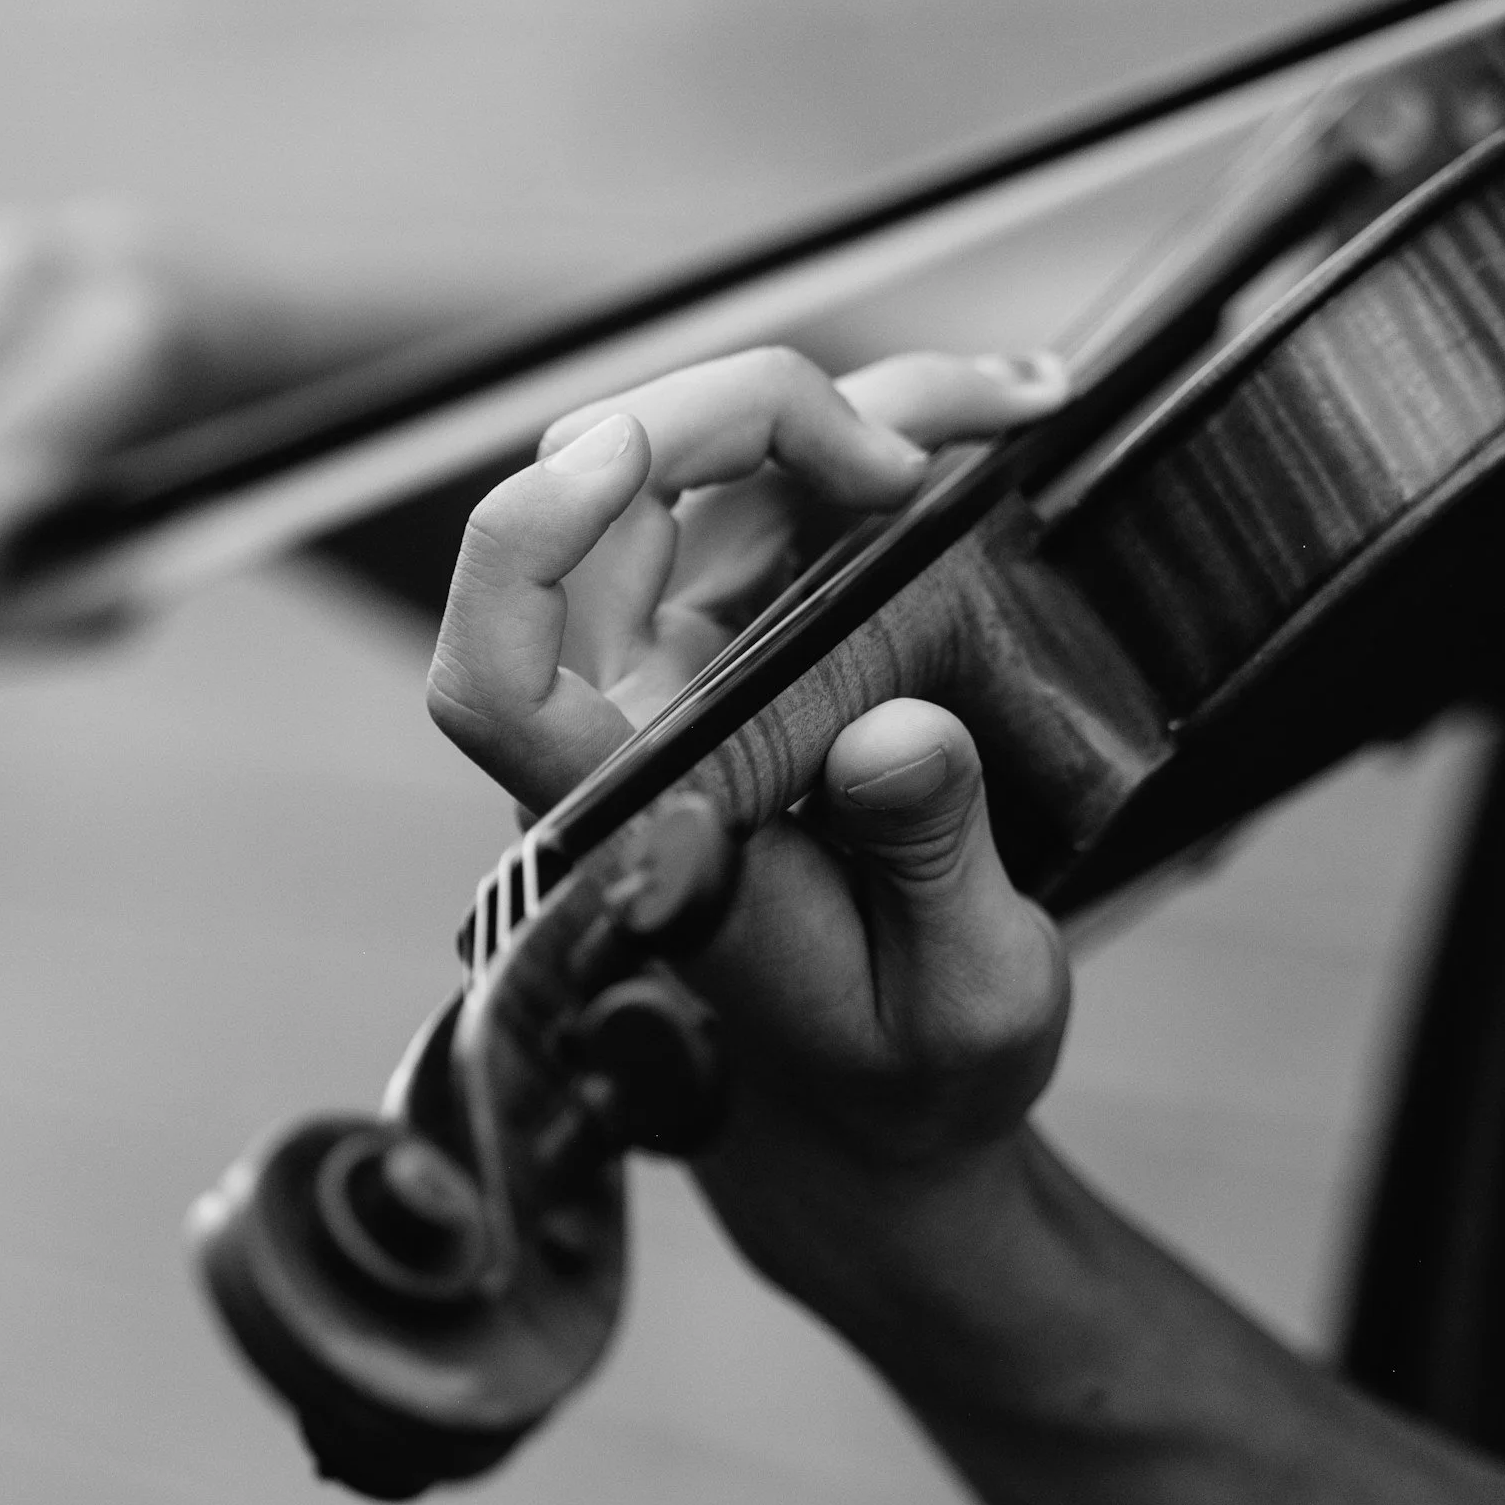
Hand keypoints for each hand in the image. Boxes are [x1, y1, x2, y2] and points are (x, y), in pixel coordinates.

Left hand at [425, 345, 1073, 1299]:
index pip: (496, 683)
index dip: (518, 552)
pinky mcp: (750, 648)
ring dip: (839, 413)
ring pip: (698, 482)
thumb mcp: (967, 1000)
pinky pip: (779, 505)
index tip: (621, 457)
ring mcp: (684, 681)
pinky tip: (988, 423)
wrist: (890, 1103)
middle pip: (600, 514)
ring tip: (1009, 402)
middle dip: (744, 421)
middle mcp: (631, 736)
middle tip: (911, 451)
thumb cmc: (909, 1074)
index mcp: (640, 834)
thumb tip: (900, 733)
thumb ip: (930, 866)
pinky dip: (877, 446)